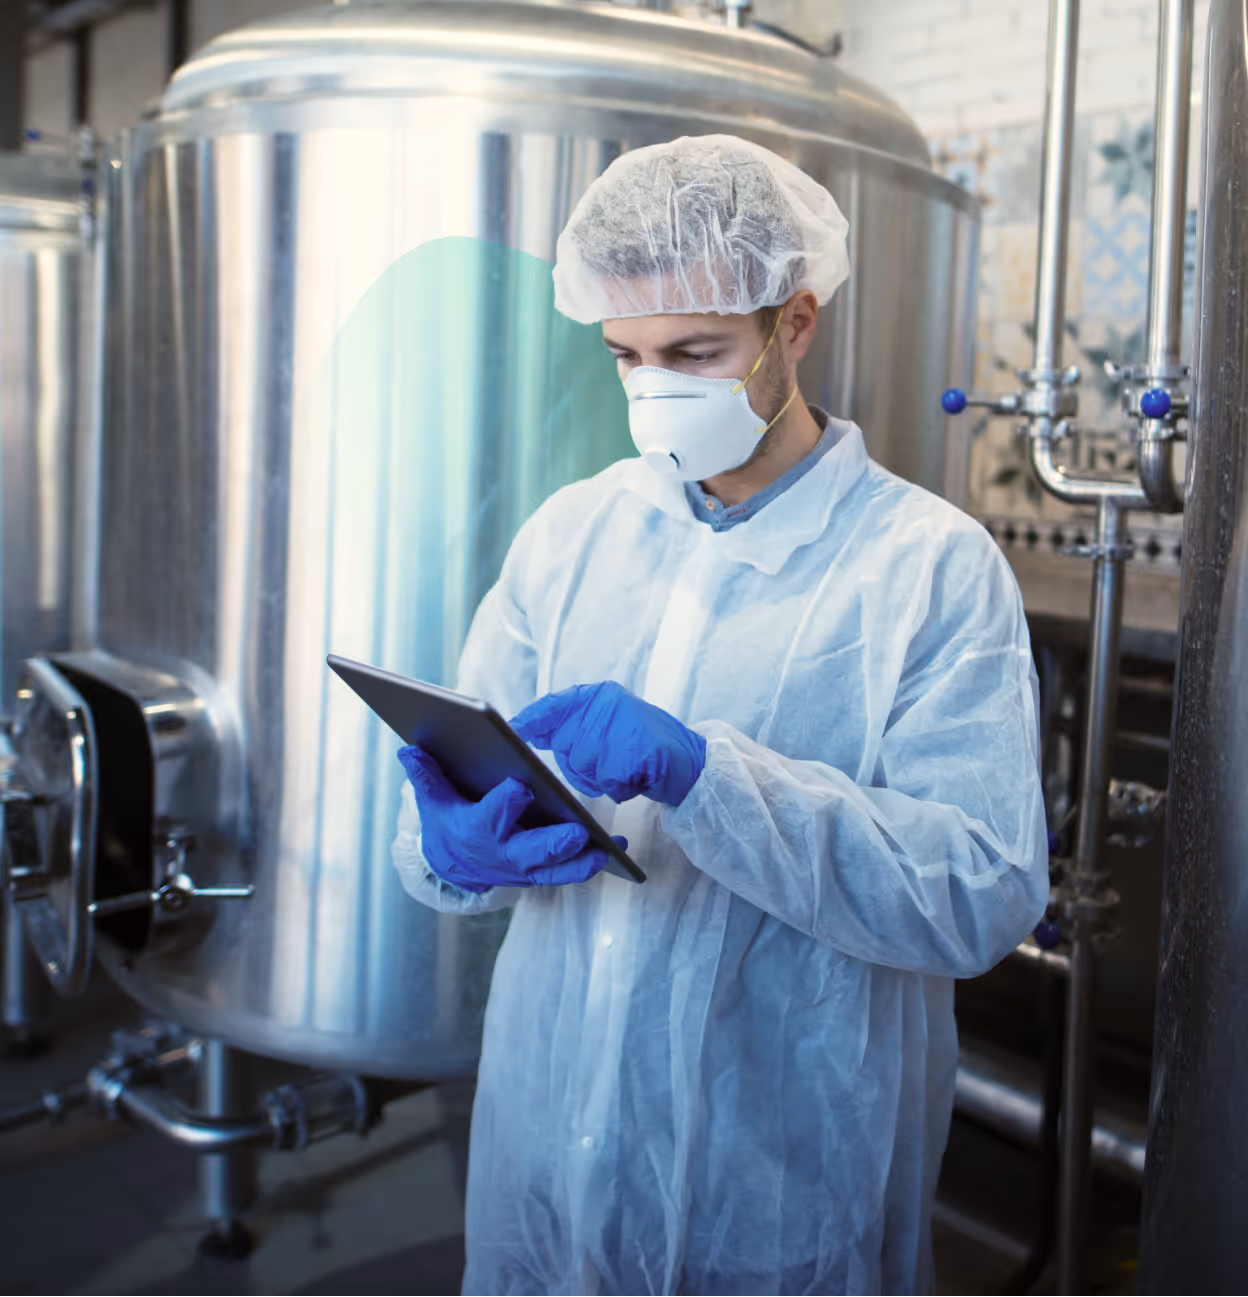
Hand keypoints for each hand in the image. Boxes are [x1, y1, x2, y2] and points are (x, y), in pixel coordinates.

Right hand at [398, 746, 621, 891]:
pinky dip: (592, 861)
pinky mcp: (543, 871)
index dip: (504, 805)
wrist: (455, 864)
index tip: (519, 786)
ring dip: (580, 863)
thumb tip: (409, 750)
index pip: (490, 819)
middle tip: (578, 833)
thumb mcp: (434, 801)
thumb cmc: (450, 822)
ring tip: (604, 848)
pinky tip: (617, 844)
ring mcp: (525, 867)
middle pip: (529, 852)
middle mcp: (502, 854)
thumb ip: (427, 776)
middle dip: (553, 844)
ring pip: (554, 870)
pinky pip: (569, 870)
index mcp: (476, 831)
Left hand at [511, 682, 705, 805]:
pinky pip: (607, 782)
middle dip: (583, 765)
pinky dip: (622, 788)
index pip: (554, 704)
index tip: (513, 731)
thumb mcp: (609, 726)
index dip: (532, 719)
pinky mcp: (633, 750)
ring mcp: (621, 725)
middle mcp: (607, 704)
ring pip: (584, 767)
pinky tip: (638, 777)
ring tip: (628, 769)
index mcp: (599, 695)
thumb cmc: (645, 748)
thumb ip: (574, 726)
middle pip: (566, 747)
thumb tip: (530, 731)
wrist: (693, 764)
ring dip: (603, 779)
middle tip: (614, 762)